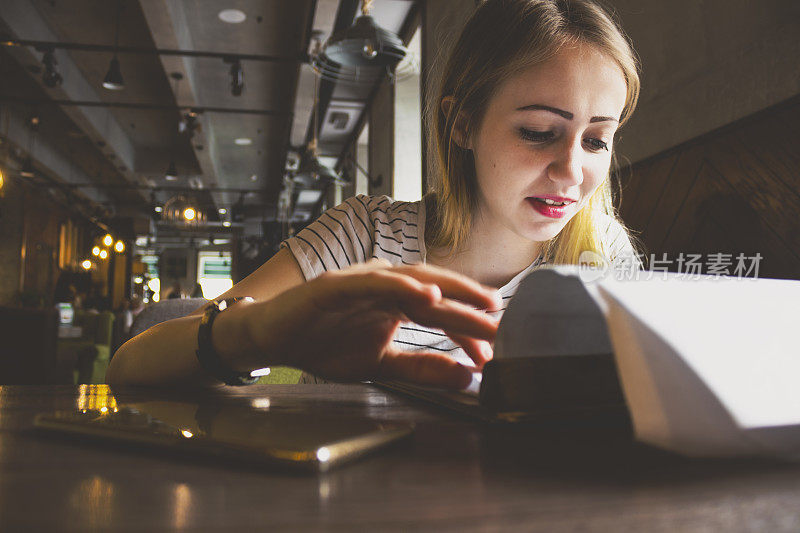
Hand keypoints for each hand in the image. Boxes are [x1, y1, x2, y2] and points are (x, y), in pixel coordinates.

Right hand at [241, 259, 500, 388]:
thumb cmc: (324, 344)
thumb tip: (465, 378)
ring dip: (447, 288)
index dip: (469, 328)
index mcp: (397, 302)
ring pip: (411, 279)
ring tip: (477, 301)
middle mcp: (386, 286)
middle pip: (436, 290)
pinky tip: (426, 294)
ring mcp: (362, 281)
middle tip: (503, 320)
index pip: (442, 313)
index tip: (496, 348)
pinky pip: (373, 282)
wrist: (274, 337)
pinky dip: (400, 285)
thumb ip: (421, 369)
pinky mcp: (337, 284)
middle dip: (470, 304)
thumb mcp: (381, 364)